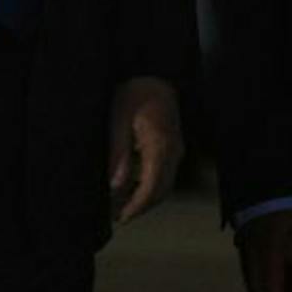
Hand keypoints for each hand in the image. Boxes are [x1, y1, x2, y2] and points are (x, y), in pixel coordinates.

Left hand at [108, 76, 182, 224]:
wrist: (154, 73)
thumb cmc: (134, 93)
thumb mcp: (118, 121)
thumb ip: (118, 154)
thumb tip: (115, 187)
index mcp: (160, 147)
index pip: (152, 188)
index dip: (137, 207)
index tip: (120, 218)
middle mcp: (174, 151)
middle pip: (161, 191)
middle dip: (140, 207)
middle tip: (116, 217)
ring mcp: (176, 148)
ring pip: (164, 184)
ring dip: (145, 198)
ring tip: (119, 205)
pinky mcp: (173, 145)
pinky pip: (164, 173)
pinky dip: (149, 184)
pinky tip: (130, 185)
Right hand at [238, 208, 291, 291]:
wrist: (259, 185)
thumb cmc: (285, 203)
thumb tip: (287, 264)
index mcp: (268, 249)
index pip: (272, 286)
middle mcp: (253, 253)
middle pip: (258, 291)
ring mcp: (247, 251)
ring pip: (251, 285)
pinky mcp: (246, 249)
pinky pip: (251, 276)